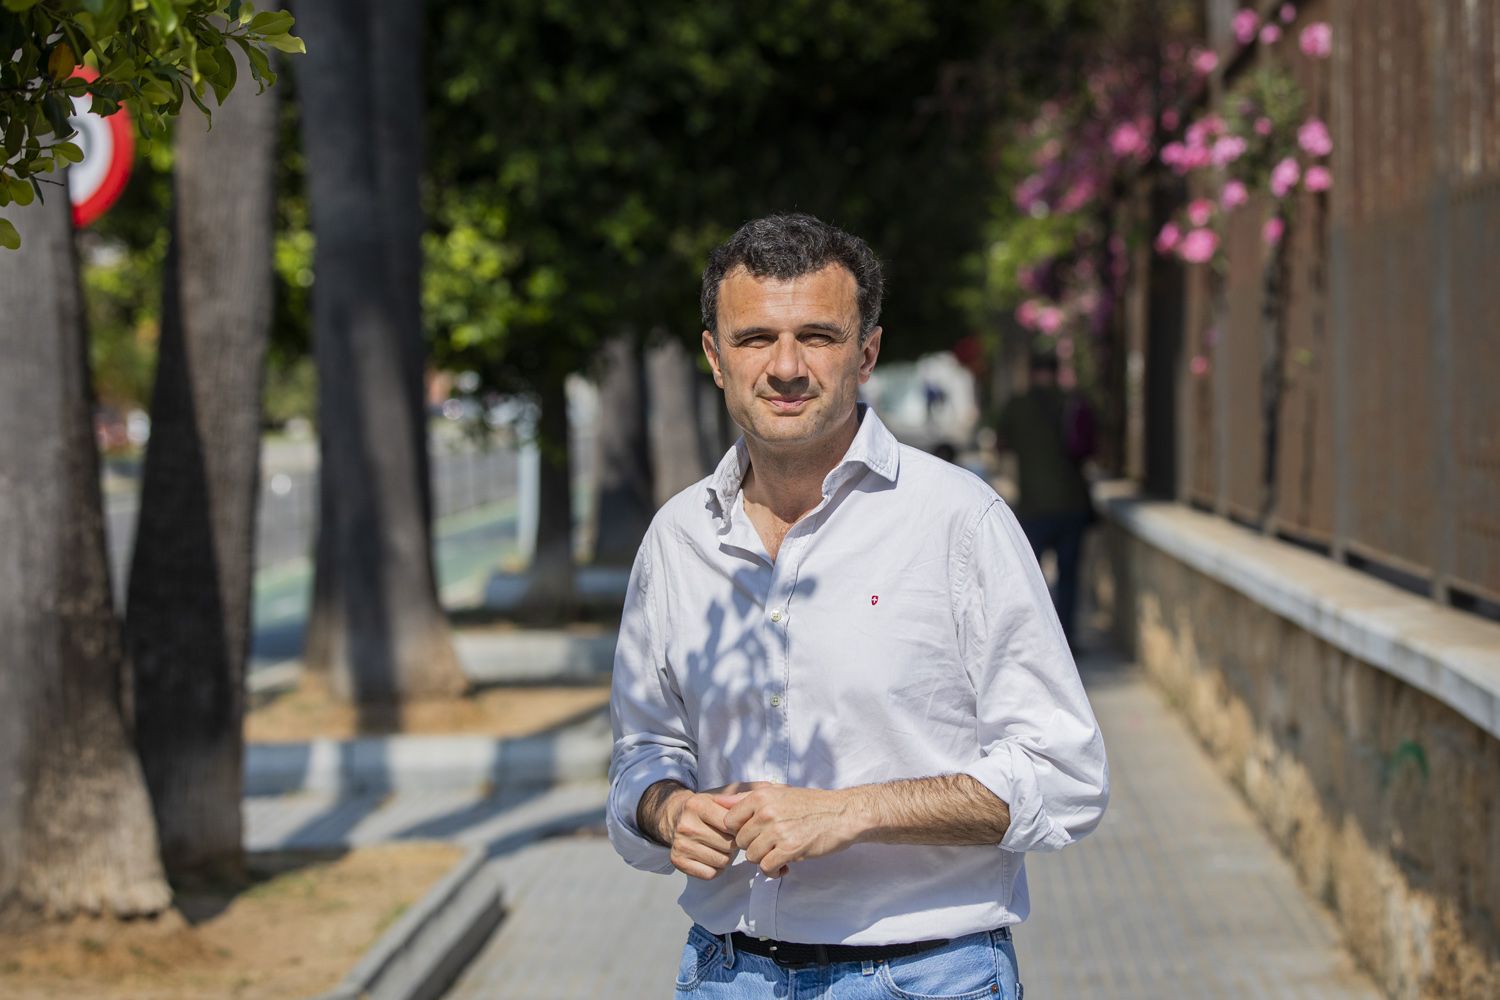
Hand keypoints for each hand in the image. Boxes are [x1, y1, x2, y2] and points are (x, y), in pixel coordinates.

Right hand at [660, 781, 767, 880]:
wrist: (676, 816)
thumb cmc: (707, 807)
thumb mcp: (723, 794)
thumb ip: (747, 791)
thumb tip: (772, 786)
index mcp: (697, 805)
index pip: (730, 825)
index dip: (740, 828)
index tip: (738, 825)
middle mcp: (686, 825)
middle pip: (727, 845)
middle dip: (734, 843)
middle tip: (729, 837)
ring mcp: (680, 844)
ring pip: (721, 861)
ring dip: (726, 857)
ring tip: (721, 845)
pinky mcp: (678, 861)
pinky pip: (710, 873)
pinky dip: (715, 868)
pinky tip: (712, 855)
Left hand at [718, 784, 865, 876]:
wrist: (842, 814)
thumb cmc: (811, 804)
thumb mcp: (778, 793)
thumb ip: (746, 798)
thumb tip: (718, 802)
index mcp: (761, 796)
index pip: (729, 821)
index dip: (739, 831)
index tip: (754, 833)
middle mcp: (766, 812)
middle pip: (740, 842)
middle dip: (753, 847)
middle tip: (771, 845)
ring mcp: (778, 831)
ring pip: (752, 857)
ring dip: (764, 860)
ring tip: (779, 854)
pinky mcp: (790, 849)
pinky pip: (767, 868)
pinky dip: (774, 871)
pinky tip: (785, 864)